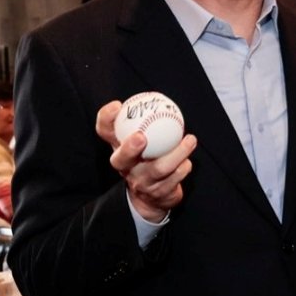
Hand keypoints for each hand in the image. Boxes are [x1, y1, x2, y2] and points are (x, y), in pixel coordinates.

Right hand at [97, 100, 195, 221]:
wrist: (152, 197)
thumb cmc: (149, 158)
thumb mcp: (143, 140)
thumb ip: (146, 121)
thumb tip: (158, 98)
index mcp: (118, 149)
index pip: (105, 132)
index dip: (106, 119)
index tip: (117, 105)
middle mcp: (124, 167)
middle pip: (121, 159)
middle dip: (129, 148)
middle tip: (141, 136)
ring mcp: (140, 182)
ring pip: (157, 169)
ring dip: (176, 154)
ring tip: (190, 140)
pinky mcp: (157, 194)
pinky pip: (172, 180)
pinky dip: (182, 168)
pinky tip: (188, 161)